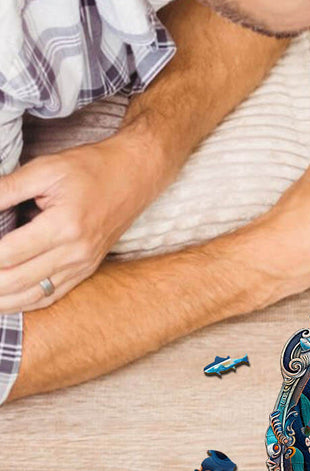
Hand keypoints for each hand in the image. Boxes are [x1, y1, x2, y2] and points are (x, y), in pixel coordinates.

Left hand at [0, 132, 165, 312]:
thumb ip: (4, 190)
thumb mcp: (44, 170)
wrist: (136, 175)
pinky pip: (50, 296)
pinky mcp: (86, 269)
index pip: (5, 254)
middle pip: (13, 282)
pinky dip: (21, 302)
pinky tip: (3, 299)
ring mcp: (83, 264)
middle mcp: (76, 252)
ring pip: (30, 296)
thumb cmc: (91, 168)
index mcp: (64, 226)